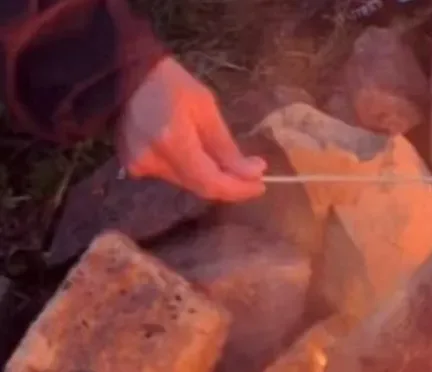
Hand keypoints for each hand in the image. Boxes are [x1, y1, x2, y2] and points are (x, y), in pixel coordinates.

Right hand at [117, 57, 265, 201]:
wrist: (124, 74)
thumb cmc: (169, 83)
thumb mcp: (205, 108)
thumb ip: (226, 147)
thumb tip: (253, 173)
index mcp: (172, 142)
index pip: (212, 183)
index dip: (239, 189)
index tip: (261, 184)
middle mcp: (153, 160)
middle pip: (201, 187)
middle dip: (230, 184)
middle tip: (251, 176)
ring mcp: (139, 165)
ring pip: (188, 184)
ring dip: (211, 177)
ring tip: (226, 163)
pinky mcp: (133, 166)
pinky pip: (172, 176)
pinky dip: (191, 171)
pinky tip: (197, 155)